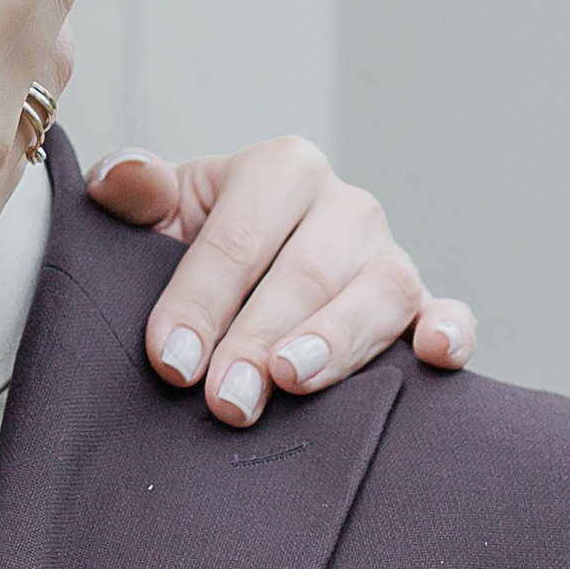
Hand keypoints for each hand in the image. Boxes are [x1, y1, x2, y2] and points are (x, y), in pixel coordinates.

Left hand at [83, 138, 474, 425]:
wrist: (243, 280)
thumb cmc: (197, 249)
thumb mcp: (158, 217)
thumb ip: (134, 193)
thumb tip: (120, 177)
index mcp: (281, 170)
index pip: (237, 239)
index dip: (199, 301)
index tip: (171, 360)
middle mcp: (345, 206)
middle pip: (306, 272)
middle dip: (258, 338)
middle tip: (225, 398)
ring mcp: (388, 256)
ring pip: (379, 292)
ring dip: (336, 340)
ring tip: (291, 379)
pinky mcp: (421, 303)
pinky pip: (449, 311)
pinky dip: (449, 330)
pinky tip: (435, 355)